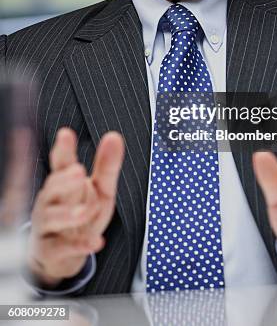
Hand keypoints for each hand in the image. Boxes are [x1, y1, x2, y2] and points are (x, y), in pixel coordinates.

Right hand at [27, 127, 124, 286]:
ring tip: (86, 211)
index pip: (61, 163)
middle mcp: (50, 201)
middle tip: (79, 171)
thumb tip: (115, 136)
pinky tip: (96, 242)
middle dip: (64, 180)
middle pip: (53, 188)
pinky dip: (79, 245)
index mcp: (63, 182)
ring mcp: (47, 226)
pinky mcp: (50, 250)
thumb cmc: (81, 215)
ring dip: (69, 214)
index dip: (63, 149)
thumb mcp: (100, 190)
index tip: (66, 134)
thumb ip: (107, 165)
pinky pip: (61, 247)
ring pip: (53, 217)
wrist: (63, 255)